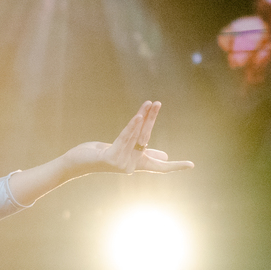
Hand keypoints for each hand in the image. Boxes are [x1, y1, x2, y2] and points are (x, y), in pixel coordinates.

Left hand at [65, 101, 193, 175]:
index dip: (175, 166)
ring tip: (150, 103)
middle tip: (158, 102)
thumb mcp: (123, 151)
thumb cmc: (101, 155)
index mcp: (135, 164)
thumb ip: (143, 152)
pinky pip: (124, 139)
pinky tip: (138, 117)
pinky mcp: (111, 158)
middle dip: (152, 119)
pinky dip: (132, 127)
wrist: (78, 162)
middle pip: (146, 139)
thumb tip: (165, 156)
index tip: (192, 165)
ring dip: (142, 117)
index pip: (159, 167)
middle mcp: (130, 165)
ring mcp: (121, 163)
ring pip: (135, 136)